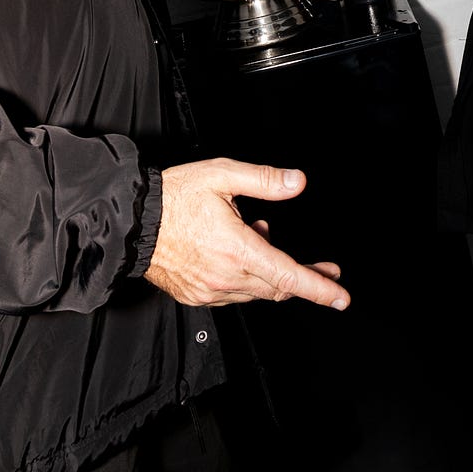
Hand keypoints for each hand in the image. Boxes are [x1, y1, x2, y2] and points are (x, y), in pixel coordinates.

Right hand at [145, 160, 349, 310]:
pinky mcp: (197, 296)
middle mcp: (226, 276)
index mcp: (237, 249)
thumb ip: (263, 180)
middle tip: (326, 269)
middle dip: (306, 280)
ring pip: (256, 291)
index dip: (319, 288)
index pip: (288, 276)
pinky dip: (246, 277)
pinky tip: (239, 252)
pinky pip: (234, 294)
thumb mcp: (221, 174)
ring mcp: (210, 290)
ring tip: (260, 235)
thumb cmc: (173, 196)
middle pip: (278, 288)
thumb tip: (297, 182)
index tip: (342, 297)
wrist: (131, 222)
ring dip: (270, 271)